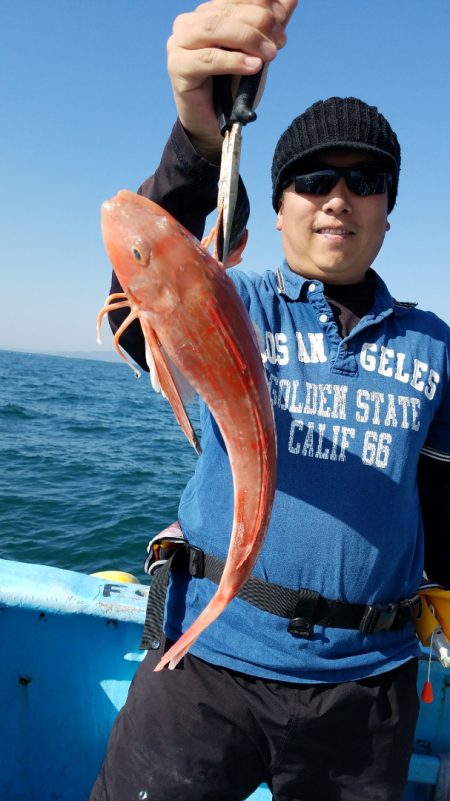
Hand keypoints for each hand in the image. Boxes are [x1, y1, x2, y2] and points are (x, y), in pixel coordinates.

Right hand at [167, 0, 297, 160]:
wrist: (215, 125)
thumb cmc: (232, 88)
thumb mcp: (256, 52)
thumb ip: (269, 26)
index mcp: (206, 14)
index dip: (260, 2)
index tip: (282, 15)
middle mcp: (189, 23)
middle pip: (226, 12)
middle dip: (258, 21)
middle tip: (280, 39)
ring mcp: (179, 44)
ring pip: (216, 30)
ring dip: (248, 38)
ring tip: (270, 53)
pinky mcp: (178, 67)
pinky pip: (209, 58)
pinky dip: (234, 60)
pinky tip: (253, 66)